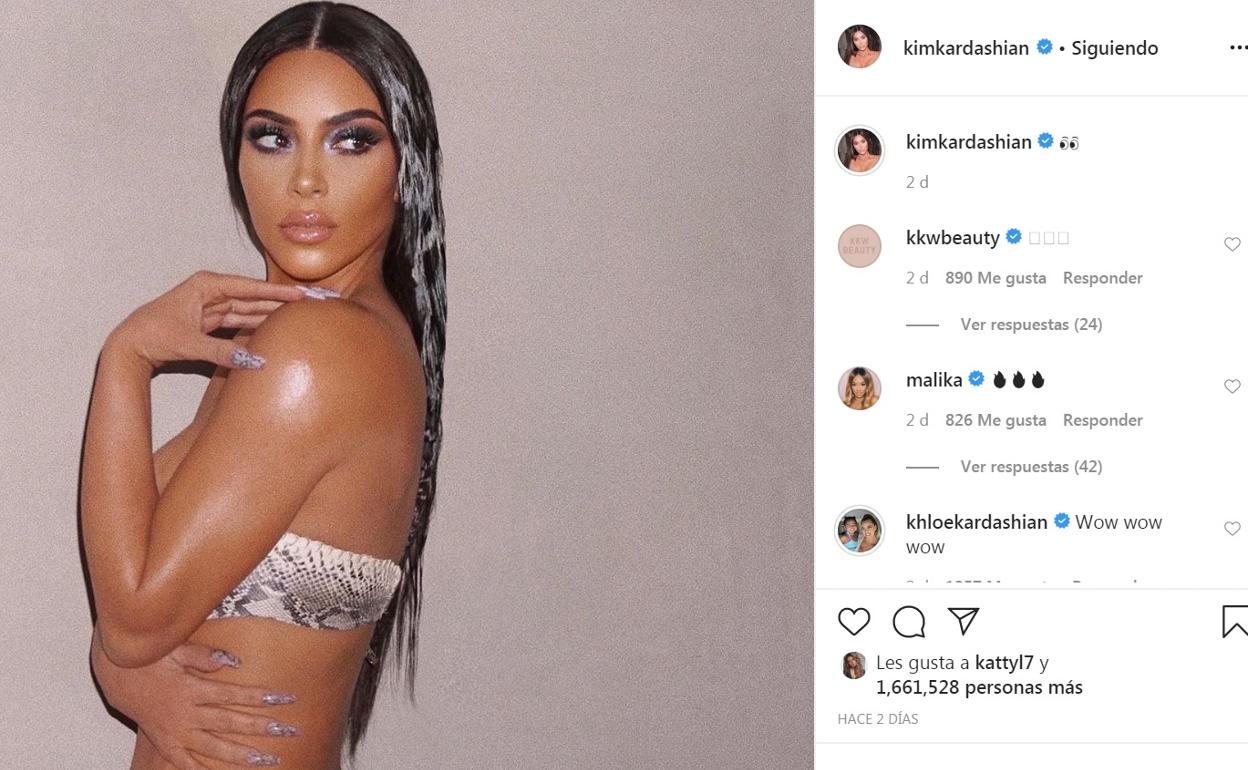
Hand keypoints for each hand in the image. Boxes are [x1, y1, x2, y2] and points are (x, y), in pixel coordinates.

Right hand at [91, 628, 298, 768]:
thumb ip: (204, 655)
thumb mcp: (175, 650)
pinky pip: (185, 762)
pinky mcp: (165, 743)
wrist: (117, 679)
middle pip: (229, 723)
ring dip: (241, 755)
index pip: (233, 694)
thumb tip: (233, 661)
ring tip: (267, 759)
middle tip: (288, 730)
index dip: (260, 697)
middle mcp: (186, 714)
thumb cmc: (150, 659)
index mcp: (191, 689)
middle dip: (261, 727)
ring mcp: (175, 732)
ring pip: (212, 748)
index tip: (286, 698)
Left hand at [107, 271, 311, 369]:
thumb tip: (254, 362)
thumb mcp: (188, 344)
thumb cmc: (151, 335)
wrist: (129, 346)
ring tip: (299, 317)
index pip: (250, 288)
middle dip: (282, 300)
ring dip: (272, 313)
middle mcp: (212, 292)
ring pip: (250, 309)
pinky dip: (257, 326)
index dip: (278, 292)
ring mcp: (212, 306)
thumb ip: (222, 353)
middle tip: (310, 303)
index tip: (302, 294)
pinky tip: (276, 329)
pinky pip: (241, 321)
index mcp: (206, 285)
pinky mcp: (212, 321)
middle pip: (254, 296)